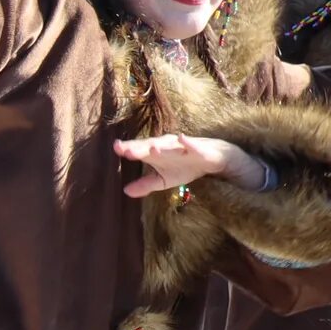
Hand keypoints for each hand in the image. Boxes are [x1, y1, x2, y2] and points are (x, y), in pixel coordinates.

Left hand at [115, 133, 264, 198]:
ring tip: (151, 149)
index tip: (116, 148)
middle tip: (125, 149)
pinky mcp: (201, 149)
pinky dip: (189, 142)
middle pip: (152, 146)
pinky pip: (195, 145)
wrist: (214, 159)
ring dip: (161, 146)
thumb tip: (125, 191)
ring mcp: (184, 146)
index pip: (140, 151)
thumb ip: (145, 185)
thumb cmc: (185, 166)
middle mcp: (168, 147)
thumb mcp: (164, 180)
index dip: (128, 149)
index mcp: (157, 153)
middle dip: (139, 147)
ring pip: (171, 146)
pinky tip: (183, 138)